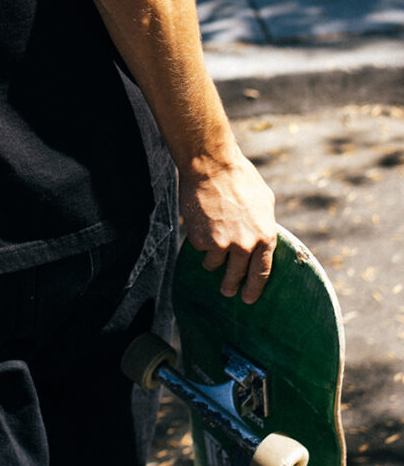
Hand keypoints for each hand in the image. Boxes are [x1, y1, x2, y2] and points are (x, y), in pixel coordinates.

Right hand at [178, 149, 276, 304]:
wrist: (211, 166)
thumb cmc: (240, 178)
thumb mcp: (264, 200)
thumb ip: (264, 223)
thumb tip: (262, 236)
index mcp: (265, 237)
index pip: (262, 273)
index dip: (255, 288)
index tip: (249, 299)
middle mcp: (245, 246)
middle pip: (237, 276)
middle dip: (231, 285)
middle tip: (227, 291)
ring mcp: (222, 244)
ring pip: (214, 264)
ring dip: (212, 259)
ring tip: (210, 246)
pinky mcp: (201, 240)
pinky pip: (200, 249)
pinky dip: (199, 242)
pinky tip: (200, 226)